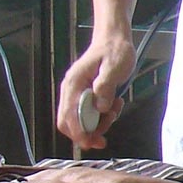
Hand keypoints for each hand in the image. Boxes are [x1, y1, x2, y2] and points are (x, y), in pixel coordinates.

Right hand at [56, 33, 137, 149]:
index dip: (78, 132)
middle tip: (105, 136)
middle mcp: (71, 90)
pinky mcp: (86, 96)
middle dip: (87, 133)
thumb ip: (106, 86)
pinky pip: (90, 115)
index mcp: (74, 83)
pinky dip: (102, 116)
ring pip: (80, 121)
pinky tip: (115, 105)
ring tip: (115, 110)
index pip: (68, 116)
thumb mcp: (114, 66)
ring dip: (98, 124)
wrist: (114, 40)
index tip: (91, 142)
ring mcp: (77, 94)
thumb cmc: (114, 50)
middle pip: (69, 123)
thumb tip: (99, 107)